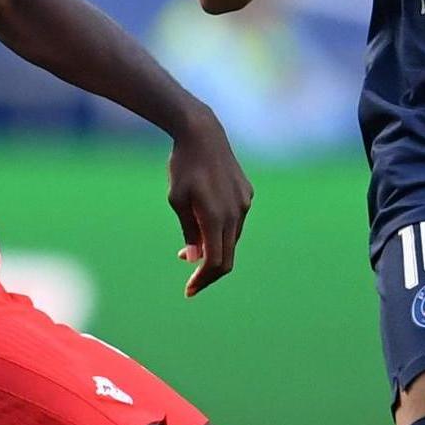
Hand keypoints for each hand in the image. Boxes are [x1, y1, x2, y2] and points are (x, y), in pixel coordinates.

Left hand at [166, 107, 253, 295]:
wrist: (202, 133)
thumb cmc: (183, 167)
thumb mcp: (177, 200)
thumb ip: (189, 231)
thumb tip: (195, 259)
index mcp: (216, 217)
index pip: (215, 262)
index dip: (203, 280)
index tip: (188, 290)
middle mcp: (236, 213)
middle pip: (228, 257)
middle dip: (209, 272)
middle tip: (191, 281)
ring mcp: (244, 203)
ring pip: (232, 239)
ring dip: (215, 249)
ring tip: (191, 250)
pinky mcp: (246, 193)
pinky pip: (236, 221)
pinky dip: (222, 231)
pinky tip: (205, 224)